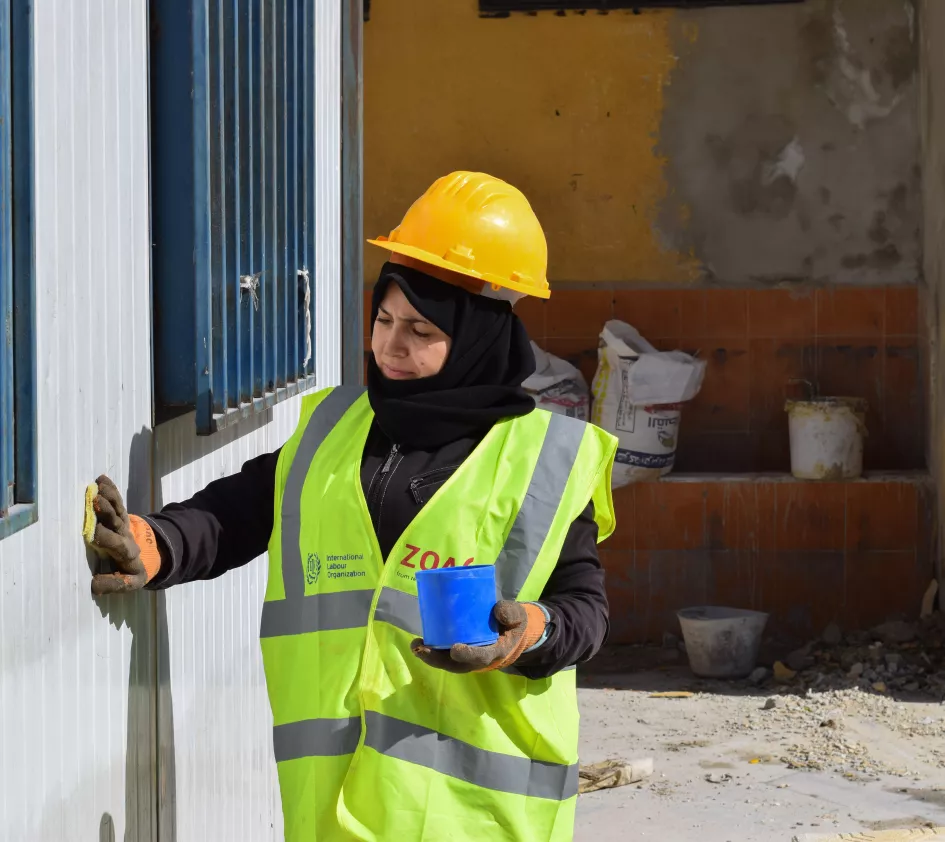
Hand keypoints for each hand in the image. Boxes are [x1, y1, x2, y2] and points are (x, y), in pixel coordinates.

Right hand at [87, 475, 160, 595]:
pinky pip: (117, 502)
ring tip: (99, 486)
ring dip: (109, 498)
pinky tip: (102, 479)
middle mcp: (125, 536)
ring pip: (117, 509)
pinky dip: (110, 490)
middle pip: (117, 523)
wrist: (150, 555)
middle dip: (108, 512)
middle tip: (96, 501)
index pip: (117, 544)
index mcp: (127, 553)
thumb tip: (93, 585)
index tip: (93, 533)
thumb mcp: (128, 582)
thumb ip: (112, 584)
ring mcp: (123, 524)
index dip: (107, 538)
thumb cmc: (131, 571)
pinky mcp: (121, 516)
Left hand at [411, 601, 546, 673]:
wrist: (511, 631)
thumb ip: (511, 612)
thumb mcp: (518, 617)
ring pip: (447, 662)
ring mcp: (467, 656)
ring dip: (430, 656)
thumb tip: (497, 610)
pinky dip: (431, 650)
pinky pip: (444, 654)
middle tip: (422, 649)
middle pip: (457, 665)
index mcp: (496, 652)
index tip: (455, 649)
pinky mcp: (459, 650)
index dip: (468, 655)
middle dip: (438, 659)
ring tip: (415, 645)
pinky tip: (418, 642)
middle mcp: (478, 659)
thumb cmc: (513, 624)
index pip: (481, 657)